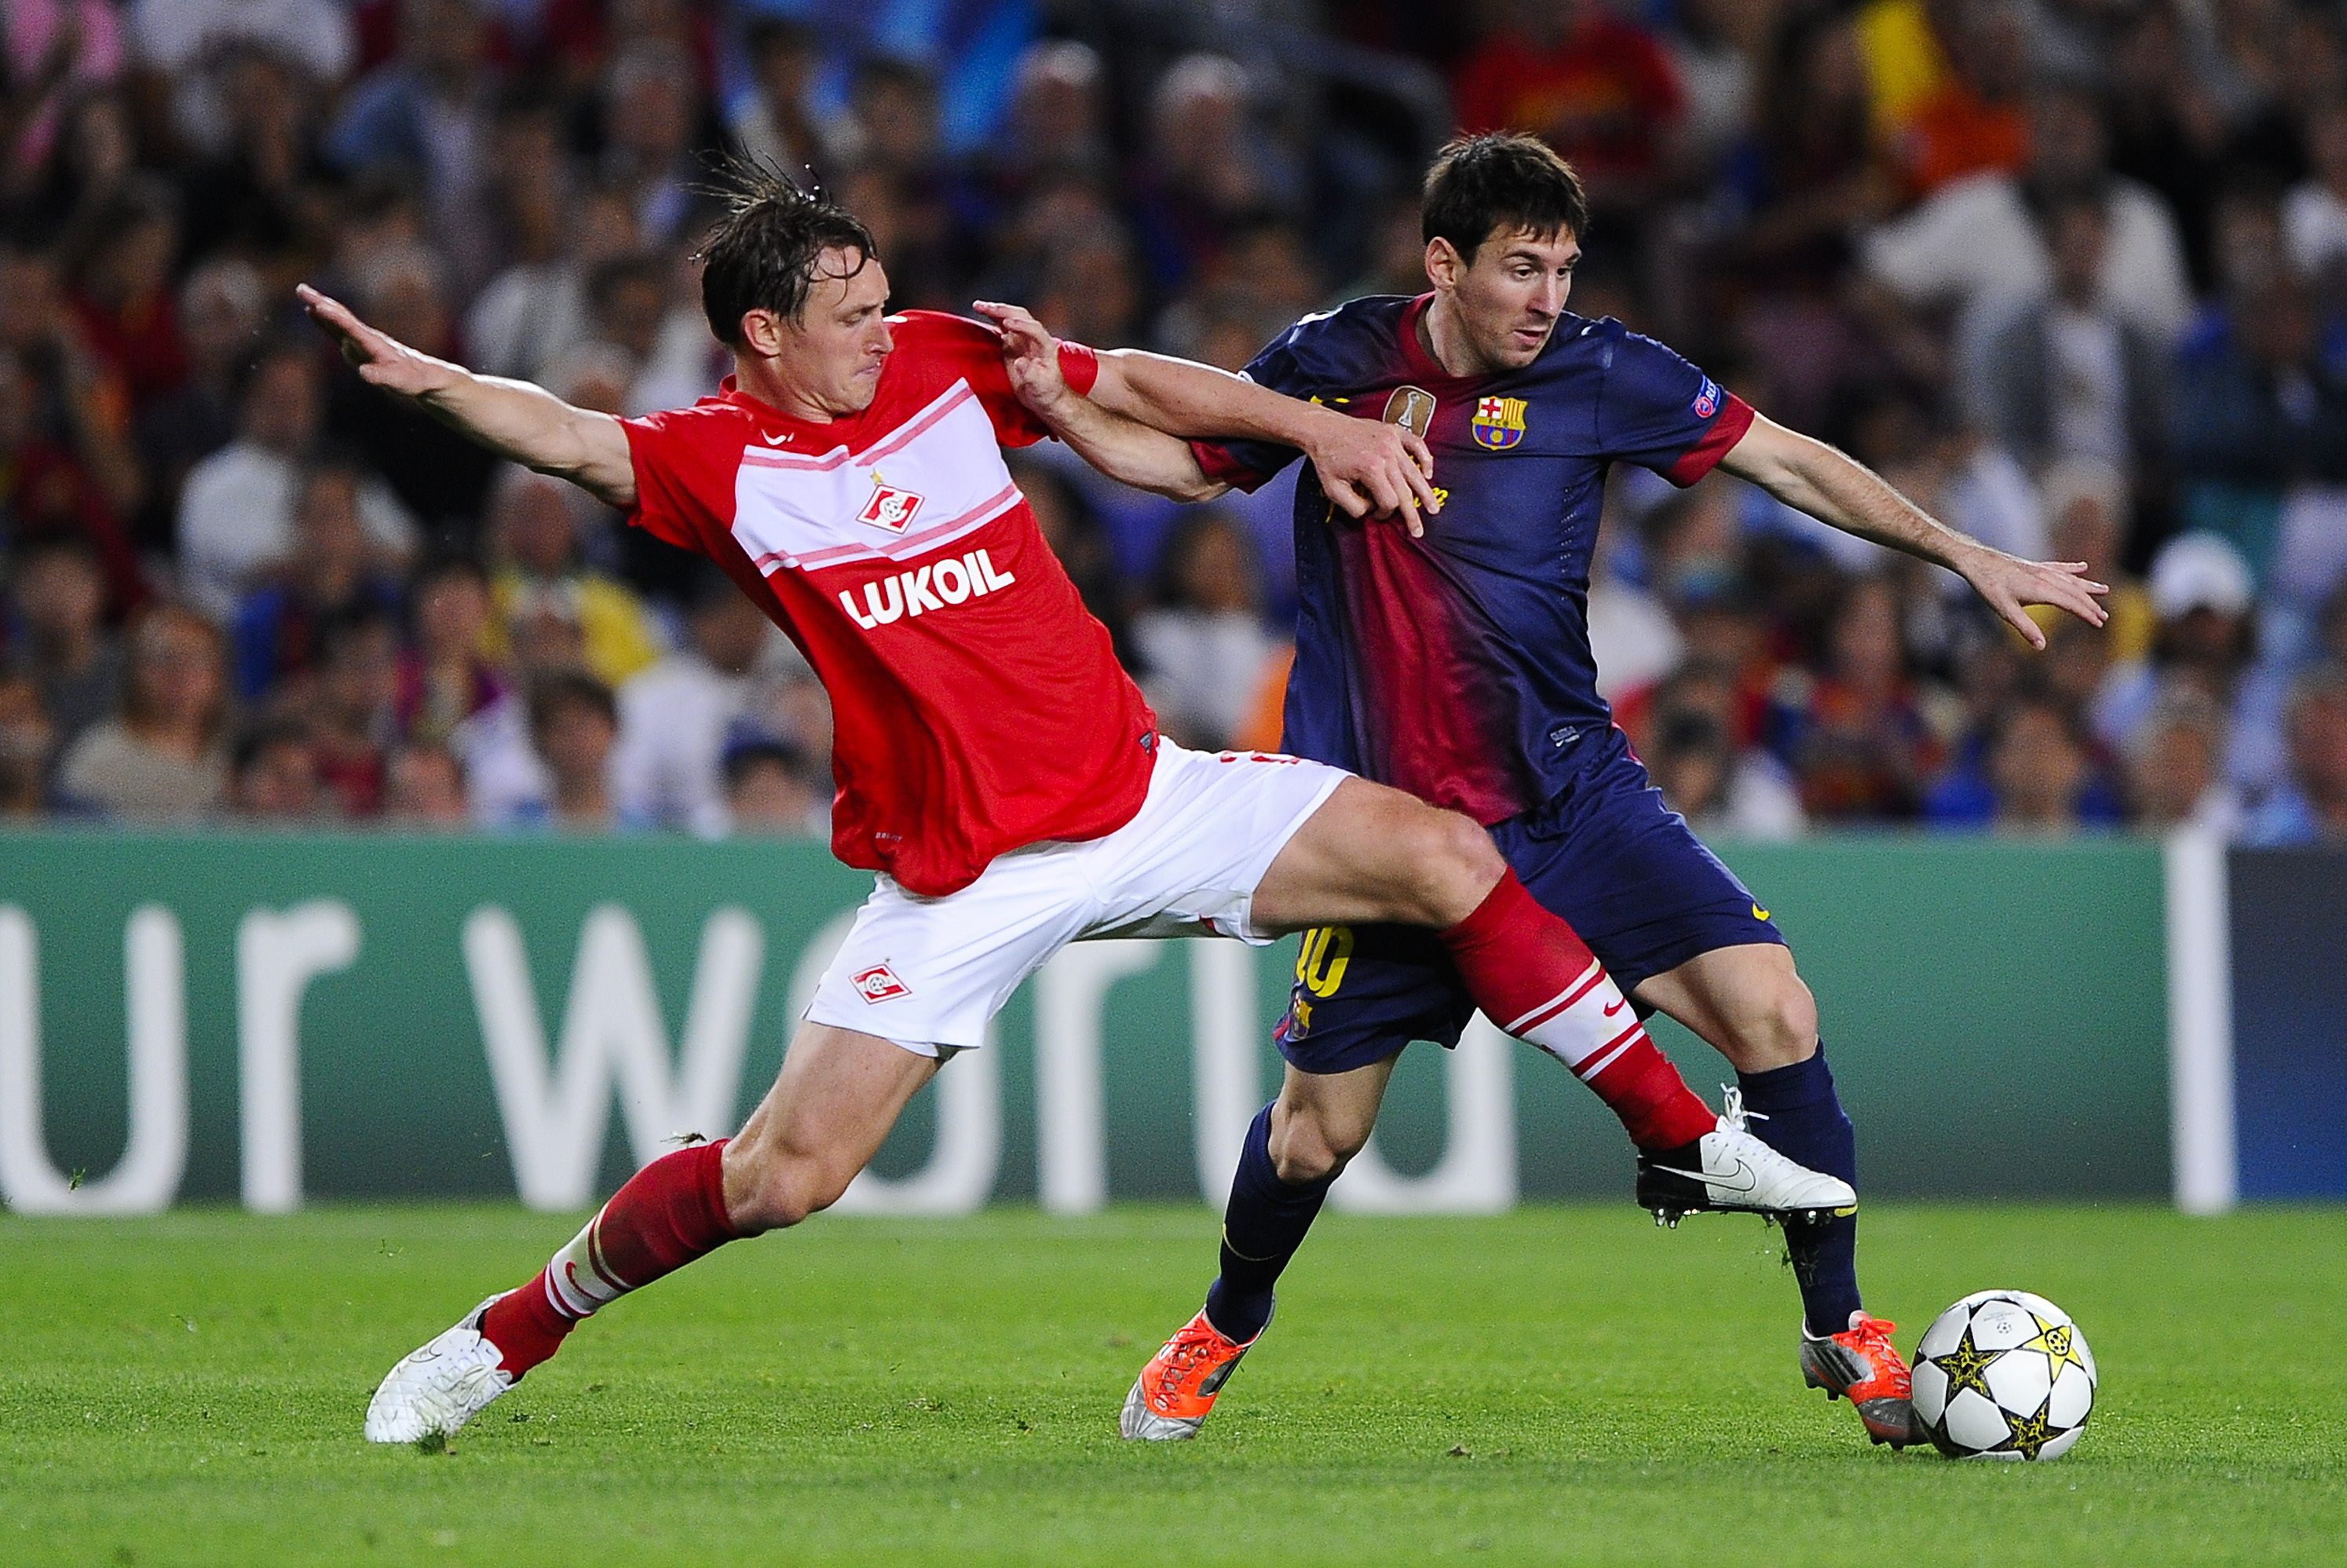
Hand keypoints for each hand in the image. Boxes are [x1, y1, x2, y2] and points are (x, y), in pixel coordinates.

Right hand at [296, 284, 454, 399]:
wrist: (424, 376)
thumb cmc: (412, 380)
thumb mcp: (398, 382)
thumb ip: (381, 376)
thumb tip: (364, 372)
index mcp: (373, 344)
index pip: (351, 328)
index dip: (334, 318)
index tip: (317, 306)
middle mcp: (365, 338)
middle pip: (341, 317)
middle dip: (321, 303)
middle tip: (301, 289)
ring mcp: (361, 340)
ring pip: (337, 319)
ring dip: (320, 307)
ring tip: (303, 293)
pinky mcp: (359, 346)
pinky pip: (338, 329)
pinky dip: (324, 320)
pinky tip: (313, 313)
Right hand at [971, 300, 1074, 420]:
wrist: (1045, 398)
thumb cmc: (1047, 392)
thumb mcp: (1041, 386)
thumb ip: (1031, 374)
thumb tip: (1020, 362)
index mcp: (1045, 346)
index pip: (1034, 329)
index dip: (1021, 325)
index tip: (1007, 323)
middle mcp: (1034, 338)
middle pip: (1021, 317)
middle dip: (1004, 310)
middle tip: (986, 308)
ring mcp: (1023, 339)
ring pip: (1010, 318)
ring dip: (995, 310)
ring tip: (978, 306)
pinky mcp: (1012, 343)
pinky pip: (1001, 327)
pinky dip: (991, 319)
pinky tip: (981, 313)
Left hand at [1302, 406, 1439, 536]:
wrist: (1324, 429)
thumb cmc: (1328, 459)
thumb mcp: (1333, 490)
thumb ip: (1354, 507)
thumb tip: (1372, 510)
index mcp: (1371, 469)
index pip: (1389, 501)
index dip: (1384, 513)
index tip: (1376, 515)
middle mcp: (1386, 455)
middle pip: (1405, 491)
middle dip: (1412, 514)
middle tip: (1418, 531)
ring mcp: (1392, 441)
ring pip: (1415, 471)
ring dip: (1425, 492)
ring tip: (1433, 508)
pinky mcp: (1394, 431)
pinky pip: (1417, 444)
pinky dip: (1425, 458)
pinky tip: (1428, 473)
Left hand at [1960, 548, 2109, 649]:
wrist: (1977, 561)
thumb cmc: (1989, 587)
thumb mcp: (2006, 611)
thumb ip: (2026, 629)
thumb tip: (2041, 647)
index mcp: (2042, 589)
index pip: (2072, 603)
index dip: (2087, 614)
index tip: (2099, 624)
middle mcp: (2046, 577)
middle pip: (2075, 592)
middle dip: (2091, 605)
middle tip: (2105, 617)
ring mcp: (2041, 570)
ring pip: (2071, 579)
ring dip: (2087, 587)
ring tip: (2104, 591)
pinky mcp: (2035, 566)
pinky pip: (2059, 567)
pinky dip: (2073, 569)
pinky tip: (2083, 567)